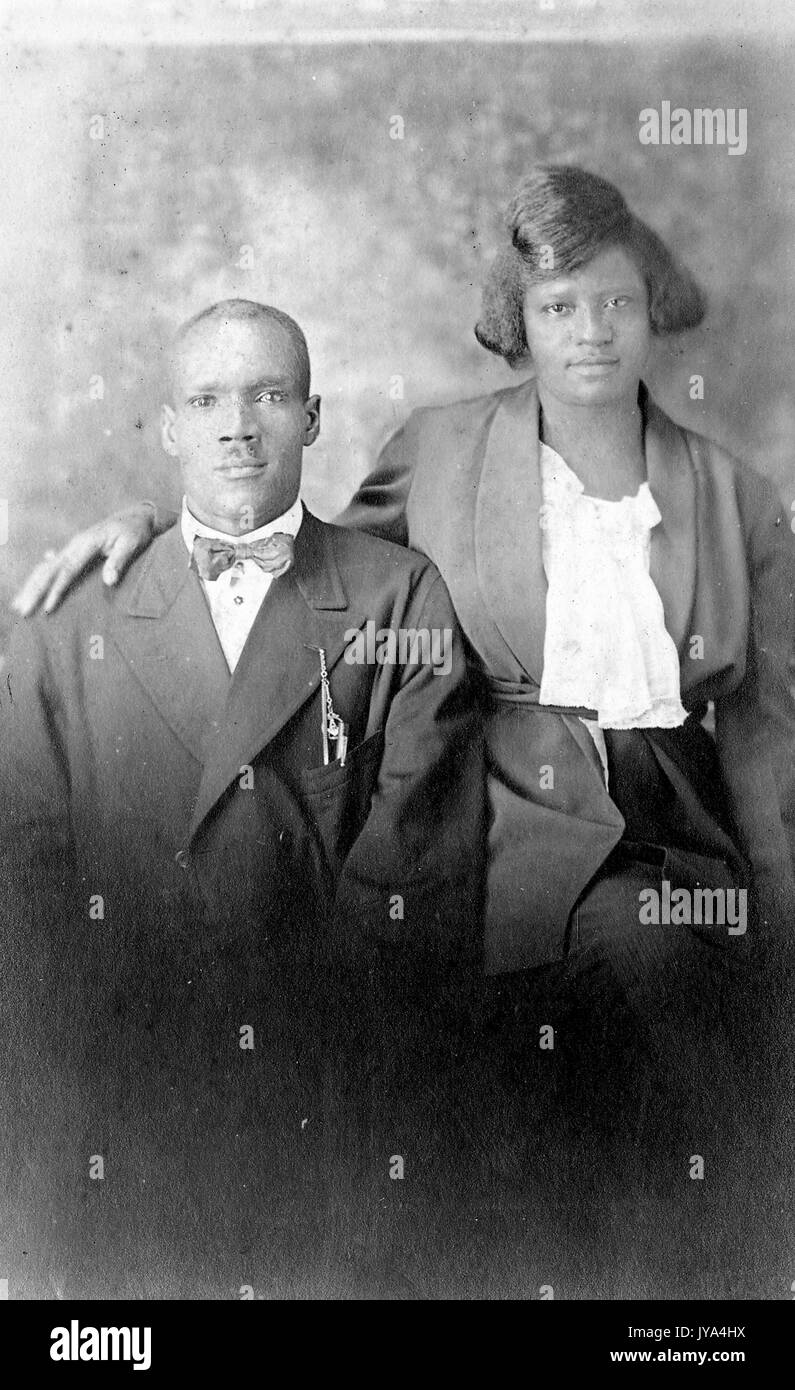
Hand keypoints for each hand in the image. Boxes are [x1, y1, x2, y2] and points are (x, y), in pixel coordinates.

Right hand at [11, 505, 157, 615]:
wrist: (137, 516)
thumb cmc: (135, 530)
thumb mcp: (132, 543)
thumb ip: (119, 561)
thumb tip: (109, 581)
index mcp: (87, 543)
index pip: (68, 570)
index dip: (56, 589)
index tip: (47, 608)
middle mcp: (75, 544)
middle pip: (49, 569)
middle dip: (34, 590)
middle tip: (22, 610)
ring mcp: (73, 547)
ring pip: (46, 567)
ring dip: (31, 585)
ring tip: (18, 604)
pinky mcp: (75, 551)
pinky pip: (52, 566)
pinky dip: (40, 577)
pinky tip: (30, 587)